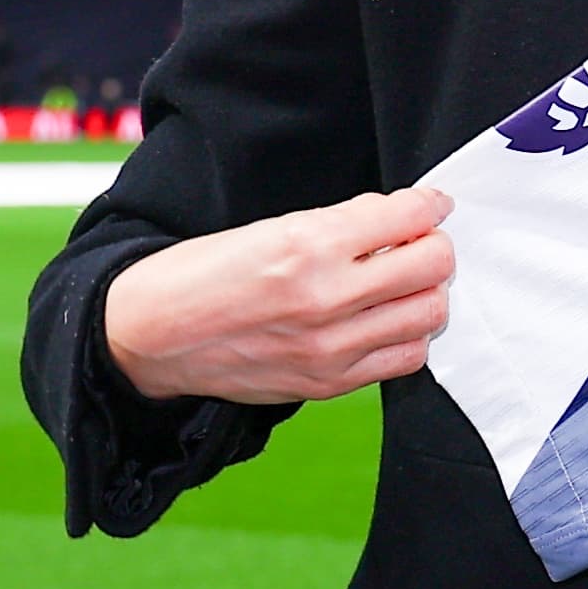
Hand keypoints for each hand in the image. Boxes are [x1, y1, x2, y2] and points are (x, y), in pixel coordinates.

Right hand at [100, 187, 453, 407]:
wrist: (152, 336)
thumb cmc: (202, 274)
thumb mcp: (268, 227)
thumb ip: (340, 224)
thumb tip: (401, 216)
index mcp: (307, 245)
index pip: (408, 217)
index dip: (428, 205)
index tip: (429, 205)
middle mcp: (327, 297)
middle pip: (434, 266)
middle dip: (435, 246)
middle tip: (418, 243)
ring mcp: (332, 347)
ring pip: (430, 314)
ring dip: (426, 292)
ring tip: (402, 283)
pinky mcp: (329, 383)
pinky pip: (406, 357)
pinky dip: (408, 334)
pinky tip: (386, 319)